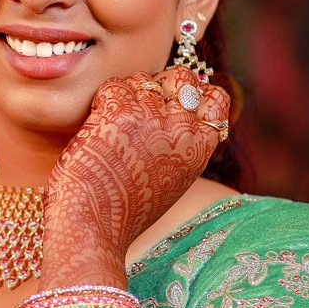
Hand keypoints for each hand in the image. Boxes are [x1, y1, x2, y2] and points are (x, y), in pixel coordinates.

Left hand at [41, 67, 231, 284]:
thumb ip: (179, 148)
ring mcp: (152, 118)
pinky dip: (101, 100)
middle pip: (181, 77)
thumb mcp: (170, 182)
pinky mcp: (120, 112)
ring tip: (112, 128)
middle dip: (159, 83)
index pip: (214, 98)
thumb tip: (179, 116)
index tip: (171, 104)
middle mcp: (182, 130)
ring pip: (142, 80)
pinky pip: (114, 86)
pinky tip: (96, 126)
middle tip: (137, 107)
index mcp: (199, 149)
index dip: (192, 92)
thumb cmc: (124, 213)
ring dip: (125, 95)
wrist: (94, 230)